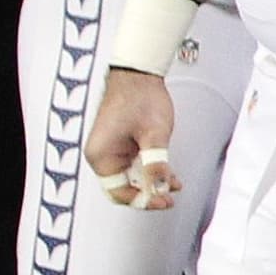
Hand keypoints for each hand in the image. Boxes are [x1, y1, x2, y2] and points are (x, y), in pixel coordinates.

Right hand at [89, 68, 183, 209]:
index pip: (119, 192)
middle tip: (170, 197)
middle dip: (148, 193)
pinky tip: (168, 175)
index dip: (142, 201)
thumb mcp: (154, 135)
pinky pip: (134, 166)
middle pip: (124, 188)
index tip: (163, 200)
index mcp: (101, 155)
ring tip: (174, 184)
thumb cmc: (140, 97)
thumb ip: (156, 164)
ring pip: (131, 178)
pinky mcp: (120, 145)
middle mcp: (101, 155)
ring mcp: (110, 150)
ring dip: (152, 182)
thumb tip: (159, 189)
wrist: (138, 73)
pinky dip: (151, 171)